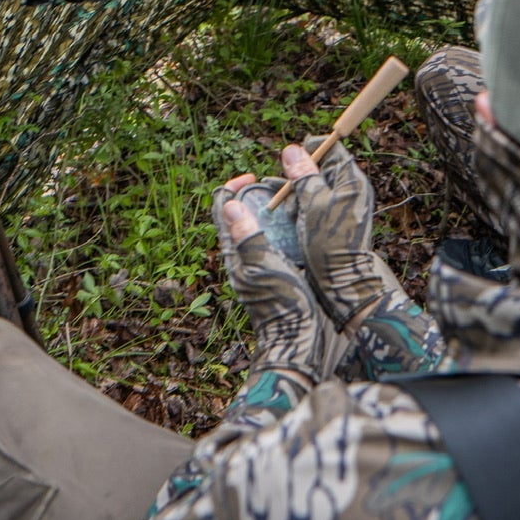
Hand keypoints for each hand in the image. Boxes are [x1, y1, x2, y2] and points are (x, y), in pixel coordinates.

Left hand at [212, 179, 323, 381]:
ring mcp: (253, 266)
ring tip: (290, 201)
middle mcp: (239, 256)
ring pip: (254, 227)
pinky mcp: (268, 273)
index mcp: (233, 251)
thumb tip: (231, 204)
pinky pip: (268, 241)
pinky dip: (279, 227)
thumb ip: (249, 236)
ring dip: (268, 210)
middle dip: (253, 194)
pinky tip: (298, 227)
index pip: (221, 208)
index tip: (255, 178)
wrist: (296, 342)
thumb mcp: (265, 266)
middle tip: (277, 186)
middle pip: (237, 214)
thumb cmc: (282, 305)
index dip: (234, 187)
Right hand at [281, 140, 398, 328]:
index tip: (290, 157)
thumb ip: (302, 175)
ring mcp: (342, 203)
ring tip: (281, 202)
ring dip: (296, 190)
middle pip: (321, 166)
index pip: (332, 148)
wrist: (342, 279)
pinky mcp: (334, 217)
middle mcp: (350, 188)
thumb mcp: (312, 204)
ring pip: (314, 185)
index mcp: (350, 179)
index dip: (310, 149)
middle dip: (299, 173)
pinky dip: (300, 204)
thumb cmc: (330, 241)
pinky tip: (286, 212)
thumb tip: (292, 150)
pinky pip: (315, 201)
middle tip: (283, 184)